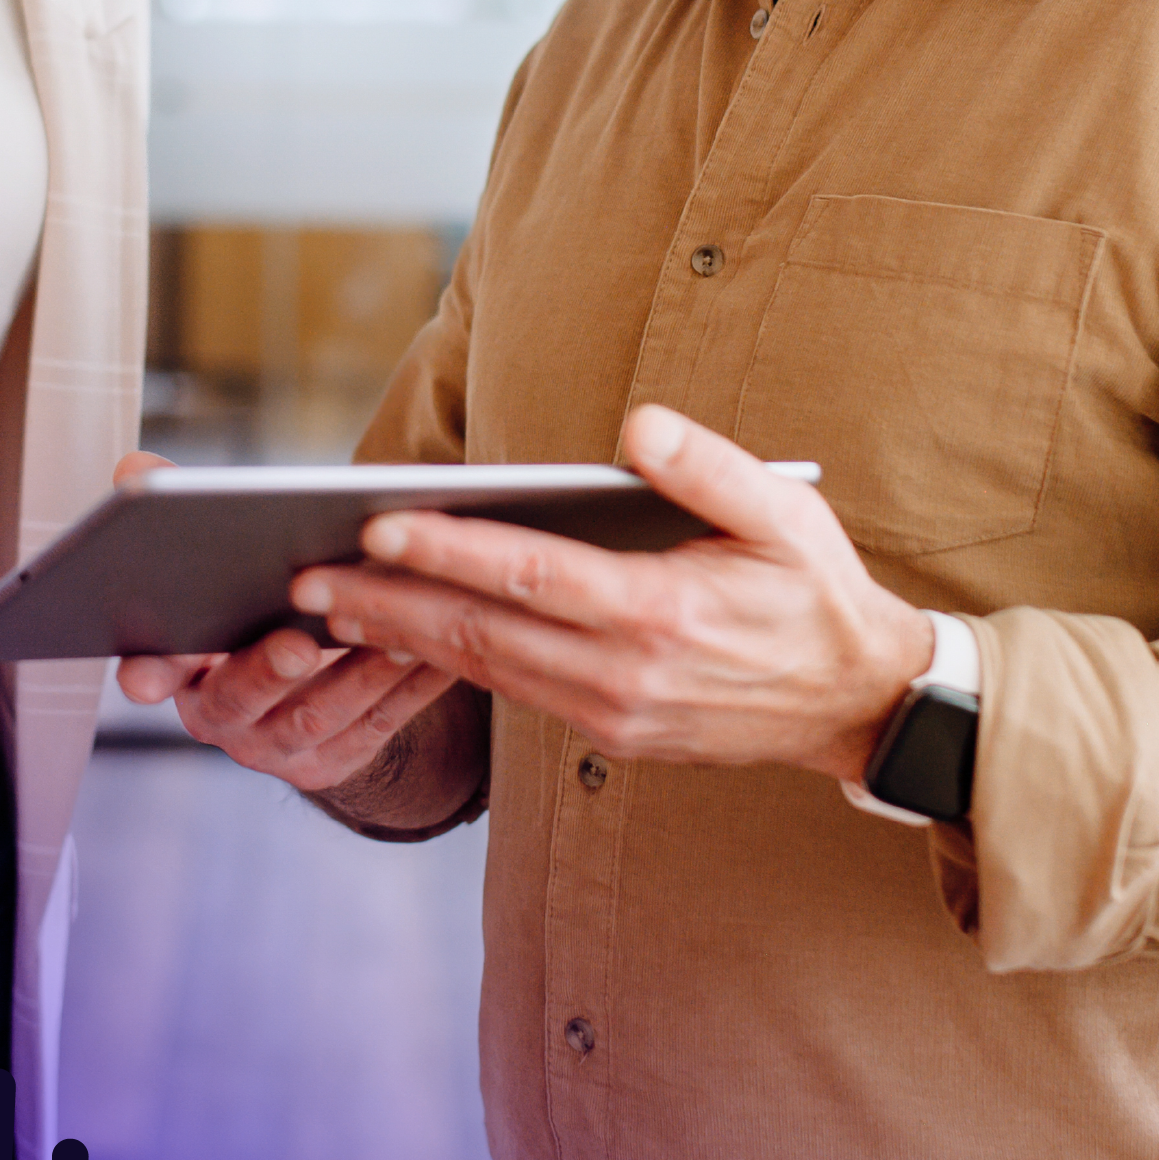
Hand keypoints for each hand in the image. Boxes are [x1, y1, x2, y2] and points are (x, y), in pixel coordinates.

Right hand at [109, 451, 460, 798]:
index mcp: (178, 669)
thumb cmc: (248, 612)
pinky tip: (442, 650)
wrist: (300, 695)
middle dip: (266, 669)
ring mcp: (279, 745)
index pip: (151, 670)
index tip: (147, 672)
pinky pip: (378, 723)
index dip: (148, 670)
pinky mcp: (337, 757)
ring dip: (358, 672)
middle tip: (298, 641)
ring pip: (318, 712)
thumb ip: (177, 521)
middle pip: (239, 696)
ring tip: (396, 630)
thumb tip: (135, 468)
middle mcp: (222, 716)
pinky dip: (409, 688)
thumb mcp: (209, 572)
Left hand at [290, 404, 934, 786]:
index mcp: (662, 611)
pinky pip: (513, 692)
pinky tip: (403, 635)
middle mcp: (625, 672)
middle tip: (302, 578)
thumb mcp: (787, 513)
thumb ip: (710, 468)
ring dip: (402, 638)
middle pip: (482, 633)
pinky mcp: (609, 732)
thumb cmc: (814, 591)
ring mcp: (613, 711)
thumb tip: (636, 428)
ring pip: (486, 670)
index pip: (530, 576)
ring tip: (327, 607)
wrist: (856, 703)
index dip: (447, 551)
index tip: (376, 527)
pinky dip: (449, 665)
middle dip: (386, 603)